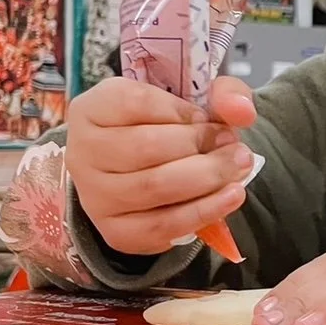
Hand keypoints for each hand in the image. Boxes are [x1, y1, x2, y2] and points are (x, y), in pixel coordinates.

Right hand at [65, 76, 256, 255]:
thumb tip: (242, 110)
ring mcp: (95, 195)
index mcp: (93, 107)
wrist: (147, 173)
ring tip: (238, 167)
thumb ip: (223, 93)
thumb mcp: (192, 98)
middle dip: (201, 146)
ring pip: (154, 187)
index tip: (210, 119)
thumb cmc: (167, 129)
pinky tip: (230, 197)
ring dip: (207, 178)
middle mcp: (83, 151)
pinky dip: (203, 211)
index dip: (182, 112)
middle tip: (235, 146)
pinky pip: (162, 226)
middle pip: (146, 148)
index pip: (136, 102)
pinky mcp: (116, 231)